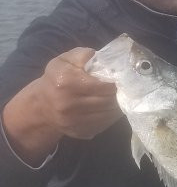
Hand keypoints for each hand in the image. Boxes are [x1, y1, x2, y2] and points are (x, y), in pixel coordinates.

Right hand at [2, 48, 120, 163]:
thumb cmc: (57, 78)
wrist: (41, 105)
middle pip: (108, 101)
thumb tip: (101, 56)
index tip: (121, 80)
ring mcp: (73, 121)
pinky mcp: (79, 132)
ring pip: (108, 114)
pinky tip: (111, 109)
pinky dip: (111, 116)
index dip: (116, 83)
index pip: (104, 86)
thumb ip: (83, 55)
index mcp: (66, 83)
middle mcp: (68, 104)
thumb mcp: (65, 61)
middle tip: (124, 89)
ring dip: (118, 106)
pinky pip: (104, 124)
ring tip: (120, 98)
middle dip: (119, 95)